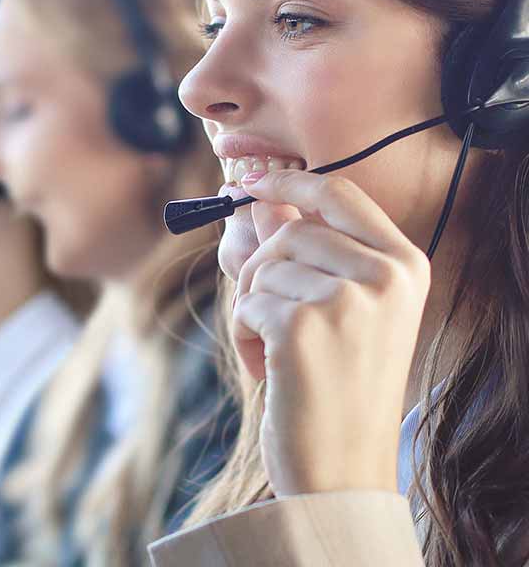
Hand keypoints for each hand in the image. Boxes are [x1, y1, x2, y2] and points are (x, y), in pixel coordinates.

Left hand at [233, 170, 430, 496]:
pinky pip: (246, 304)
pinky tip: (272, 370)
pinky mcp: (305, 325)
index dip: (289, 181)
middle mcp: (385, 276)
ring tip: (280, 354)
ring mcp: (348, 299)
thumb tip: (258, 198)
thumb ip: (304, 253)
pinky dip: (245, 335)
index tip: (251, 180)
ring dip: (251, 310)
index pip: (339, 195)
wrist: (342, 470)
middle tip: (270, 322)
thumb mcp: (339, 312)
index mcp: (404, 266)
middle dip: (260, 273)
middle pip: (287, 232)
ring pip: (261, 269)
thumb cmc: (336, 390)